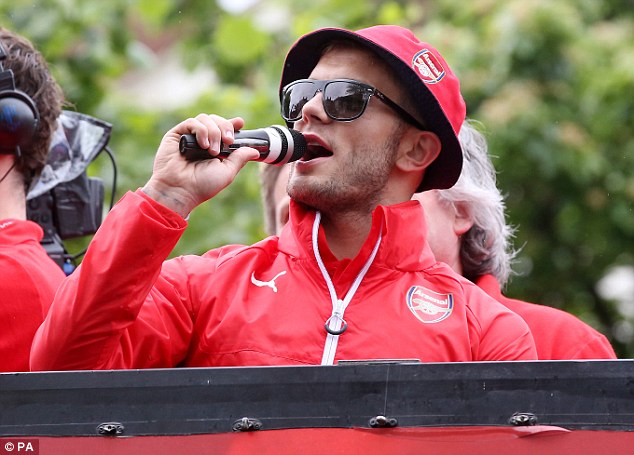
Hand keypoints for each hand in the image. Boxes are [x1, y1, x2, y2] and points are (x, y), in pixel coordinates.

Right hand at [142, 114, 259, 217]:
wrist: (181, 190)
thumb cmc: (202, 185)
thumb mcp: (227, 171)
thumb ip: (240, 158)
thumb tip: (255, 151)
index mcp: (214, 149)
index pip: (224, 130)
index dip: (232, 124)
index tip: (240, 123)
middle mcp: (202, 140)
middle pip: (216, 120)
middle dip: (225, 128)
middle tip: (228, 142)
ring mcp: (189, 136)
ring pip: (205, 119)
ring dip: (214, 132)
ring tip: (212, 150)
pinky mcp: (177, 134)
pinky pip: (193, 122)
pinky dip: (201, 131)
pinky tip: (203, 145)